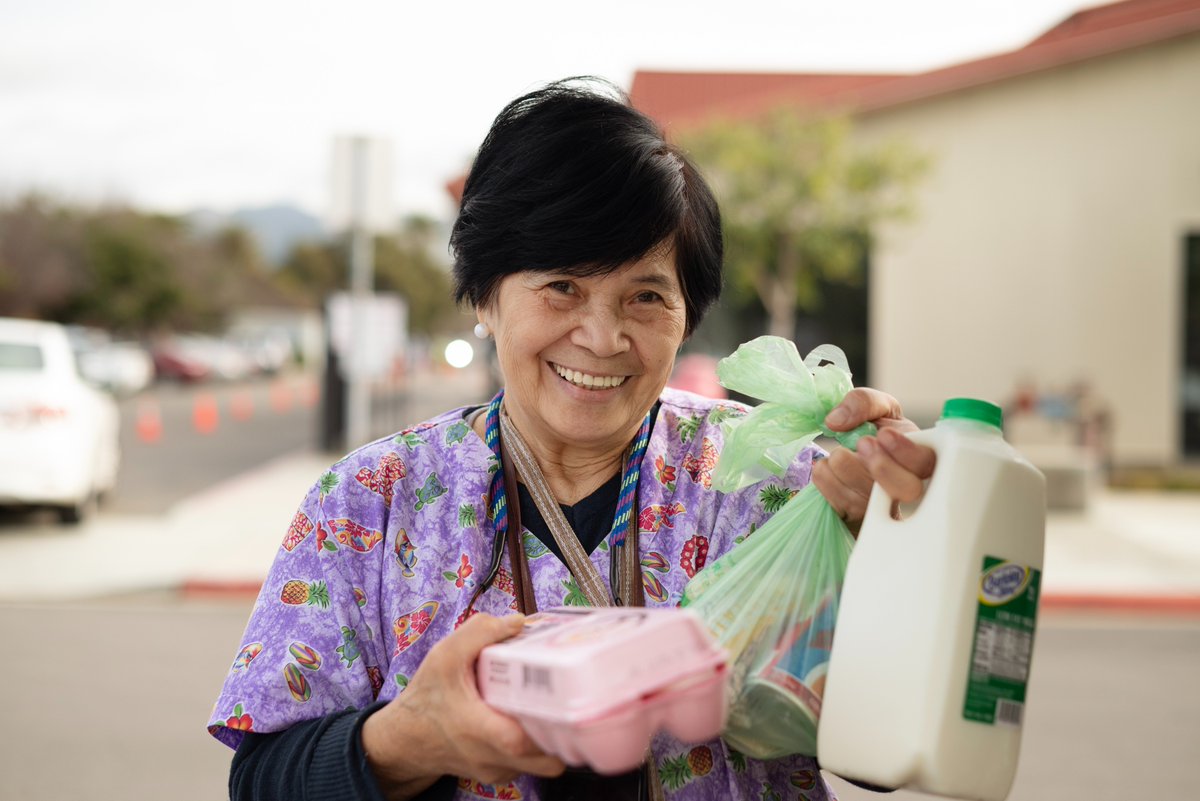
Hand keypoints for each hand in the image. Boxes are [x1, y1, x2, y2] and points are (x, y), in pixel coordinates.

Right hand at [362, 613, 565, 798]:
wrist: (406, 739)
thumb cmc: (427, 697)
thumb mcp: (444, 655)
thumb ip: (479, 632)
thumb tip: (518, 622)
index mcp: (477, 729)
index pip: (520, 741)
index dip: (546, 720)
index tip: (557, 695)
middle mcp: (490, 757)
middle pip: (546, 761)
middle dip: (561, 732)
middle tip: (562, 699)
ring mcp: (497, 772)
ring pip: (542, 766)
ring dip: (551, 739)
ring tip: (547, 706)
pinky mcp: (500, 775)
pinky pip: (530, 766)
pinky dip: (536, 746)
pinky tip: (528, 718)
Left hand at [814, 388, 935, 531]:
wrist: (852, 456)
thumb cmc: (875, 432)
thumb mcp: (876, 408)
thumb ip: (863, 402)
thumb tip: (836, 420)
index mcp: (919, 457)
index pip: (926, 462)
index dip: (907, 452)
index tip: (883, 434)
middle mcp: (905, 486)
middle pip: (905, 489)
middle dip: (882, 467)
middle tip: (862, 443)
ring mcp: (880, 506)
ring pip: (866, 497)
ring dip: (846, 468)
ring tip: (838, 453)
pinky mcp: (853, 515)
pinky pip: (837, 503)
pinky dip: (826, 479)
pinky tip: (827, 467)